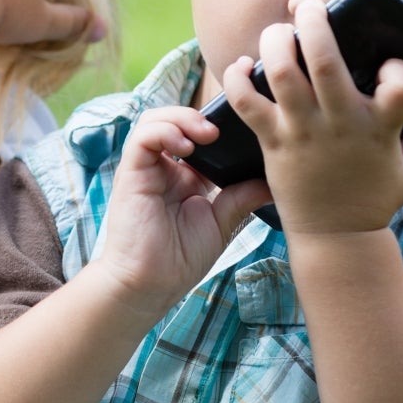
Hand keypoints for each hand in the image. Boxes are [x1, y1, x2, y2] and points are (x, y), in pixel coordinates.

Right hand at [95, 107, 270, 314]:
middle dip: (200, 116)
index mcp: (183, 177)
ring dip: (182, 118)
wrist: (149, 286)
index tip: (243, 131)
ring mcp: (145, 169)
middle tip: (226, 130)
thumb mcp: (221, 223)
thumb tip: (272, 181)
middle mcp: (163, 167)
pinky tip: (187, 147)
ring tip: (208, 134)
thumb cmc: (178, 261)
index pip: (195, 134)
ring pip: (155, 119)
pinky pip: (142, 137)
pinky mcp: (131, 173)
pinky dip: (165, 132)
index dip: (216, 125)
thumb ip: (240, 197)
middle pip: (174, 119)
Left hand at [223, 0, 402, 235]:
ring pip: (280, 74)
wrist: (335, 237)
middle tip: (311, 7)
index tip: (392, 66)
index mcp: (380, 128)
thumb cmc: (376, 197)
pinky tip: (243, 66)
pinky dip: (238, 78)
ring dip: (276, 43)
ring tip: (280, 32)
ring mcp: (302, 131)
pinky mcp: (272, 141)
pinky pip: (246, 102)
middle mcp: (339, 123)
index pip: (402, 84)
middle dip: (315, 24)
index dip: (400, 69)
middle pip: (324, 61)